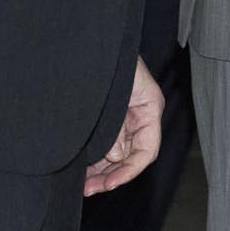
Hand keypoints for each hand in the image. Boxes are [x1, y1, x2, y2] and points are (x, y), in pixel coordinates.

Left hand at [84, 57, 163, 196]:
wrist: (92, 41)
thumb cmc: (110, 58)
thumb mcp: (118, 93)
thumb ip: (117, 126)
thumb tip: (113, 155)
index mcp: (149, 109)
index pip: (146, 151)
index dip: (129, 171)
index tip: (110, 183)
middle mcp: (137, 117)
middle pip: (129, 157)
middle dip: (110, 175)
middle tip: (89, 189)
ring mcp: (121, 119)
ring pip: (114, 154)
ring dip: (100, 170)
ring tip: (82, 184)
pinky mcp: (105, 119)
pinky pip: (103, 144)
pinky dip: (93, 158)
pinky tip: (80, 168)